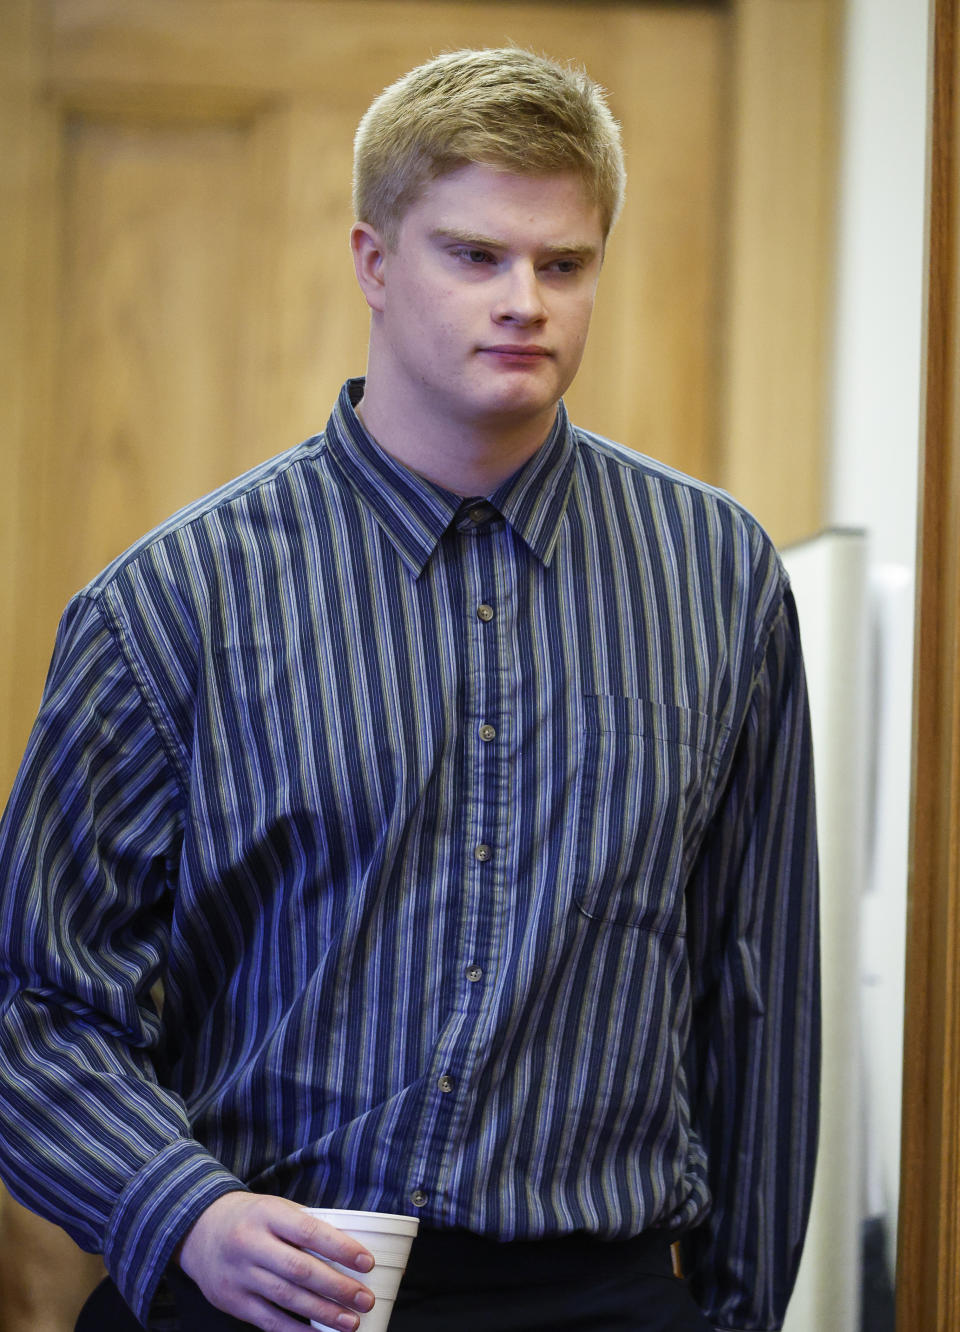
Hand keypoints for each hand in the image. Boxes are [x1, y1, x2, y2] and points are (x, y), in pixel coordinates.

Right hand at [175, 1191, 375, 1330]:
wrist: (198, 1230)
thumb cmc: (250, 1218)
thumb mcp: (274, 1208)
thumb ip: (305, 1226)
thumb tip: (350, 1249)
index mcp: (267, 1213)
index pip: (309, 1231)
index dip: (341, 1248)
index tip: (366, 1262)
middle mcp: (251, 1243)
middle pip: (300, 1269)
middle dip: (337, 1287)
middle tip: (365, 1299)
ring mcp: (240, 1275)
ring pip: (287, 1298)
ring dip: (323, 1313)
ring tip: (350, 1322)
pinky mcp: (233, 1301)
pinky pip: (269, 1321)